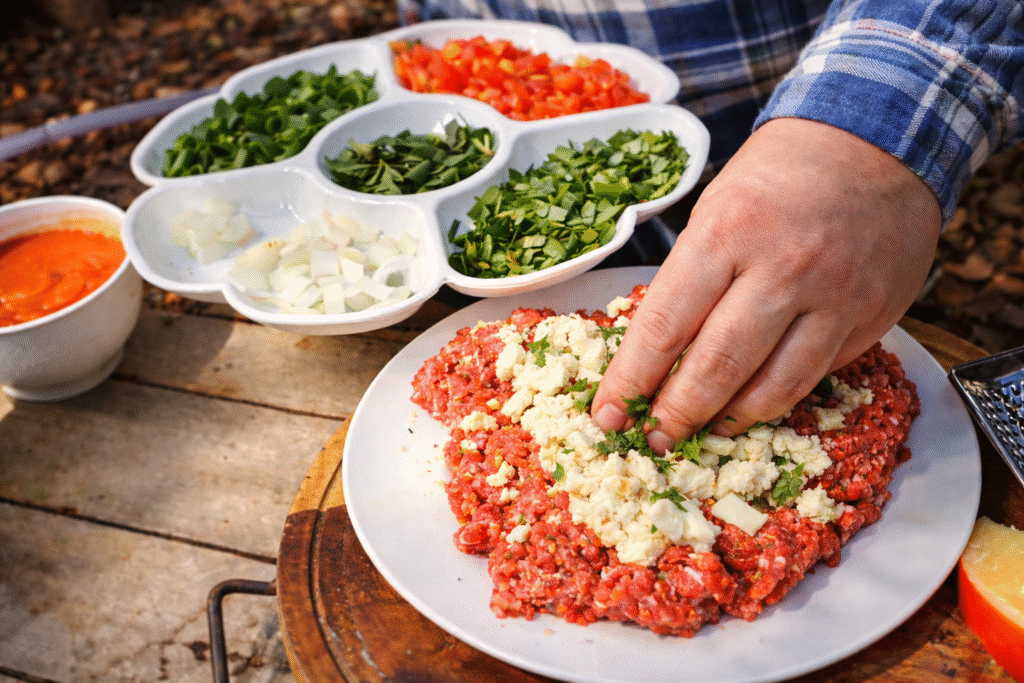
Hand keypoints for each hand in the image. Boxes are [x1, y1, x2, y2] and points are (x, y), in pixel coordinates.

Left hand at [590, 117, 941, 451]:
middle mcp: (782, 269)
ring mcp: (833, 298)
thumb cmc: (779, 174)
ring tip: (700, 432)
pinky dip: (777, 402)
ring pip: (772, 388)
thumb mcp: (716, 208)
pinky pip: (815, 376)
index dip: (631, 380)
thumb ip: (691, 278)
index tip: (608, 414)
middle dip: (675, 413)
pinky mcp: (869, 317)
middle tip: (652, 438)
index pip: (665, 326)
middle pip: (716, 367)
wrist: (875, 140)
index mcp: (727, 233)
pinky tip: (751, 409)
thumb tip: (656, 352)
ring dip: (727, 421)